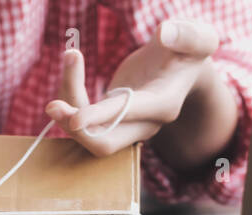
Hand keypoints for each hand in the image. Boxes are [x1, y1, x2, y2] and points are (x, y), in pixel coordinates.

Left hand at [46, 20, 236, 170]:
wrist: (184, 67)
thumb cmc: (190, 50)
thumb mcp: (200, 38)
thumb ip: (189, 35)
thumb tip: (165, 33)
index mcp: (164, 105)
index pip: (127, 116)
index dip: (100, 117)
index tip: (75, 118)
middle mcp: (144, 124)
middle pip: (104, 144)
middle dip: (76, 131)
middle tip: (51, 106)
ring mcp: (125, 126)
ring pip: (89, 133)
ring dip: (67, 111)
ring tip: (66, 65)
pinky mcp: (110, 119)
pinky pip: (84, 119)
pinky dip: (72, 97)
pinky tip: (71, 66)